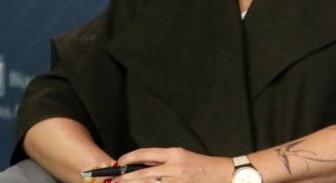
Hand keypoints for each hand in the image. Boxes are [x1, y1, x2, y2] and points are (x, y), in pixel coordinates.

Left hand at [113, 147, 233, 182]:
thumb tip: (141, 166)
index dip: (129, 158)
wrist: (223, 175)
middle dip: (125, 178)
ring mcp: (176, 181)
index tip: (118, 162)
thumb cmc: (203, 166)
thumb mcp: (182, 157)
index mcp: (174, 154)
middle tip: (112, 180)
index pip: (145, 154)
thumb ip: (163, 160)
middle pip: (142, 173)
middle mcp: (173, 167)